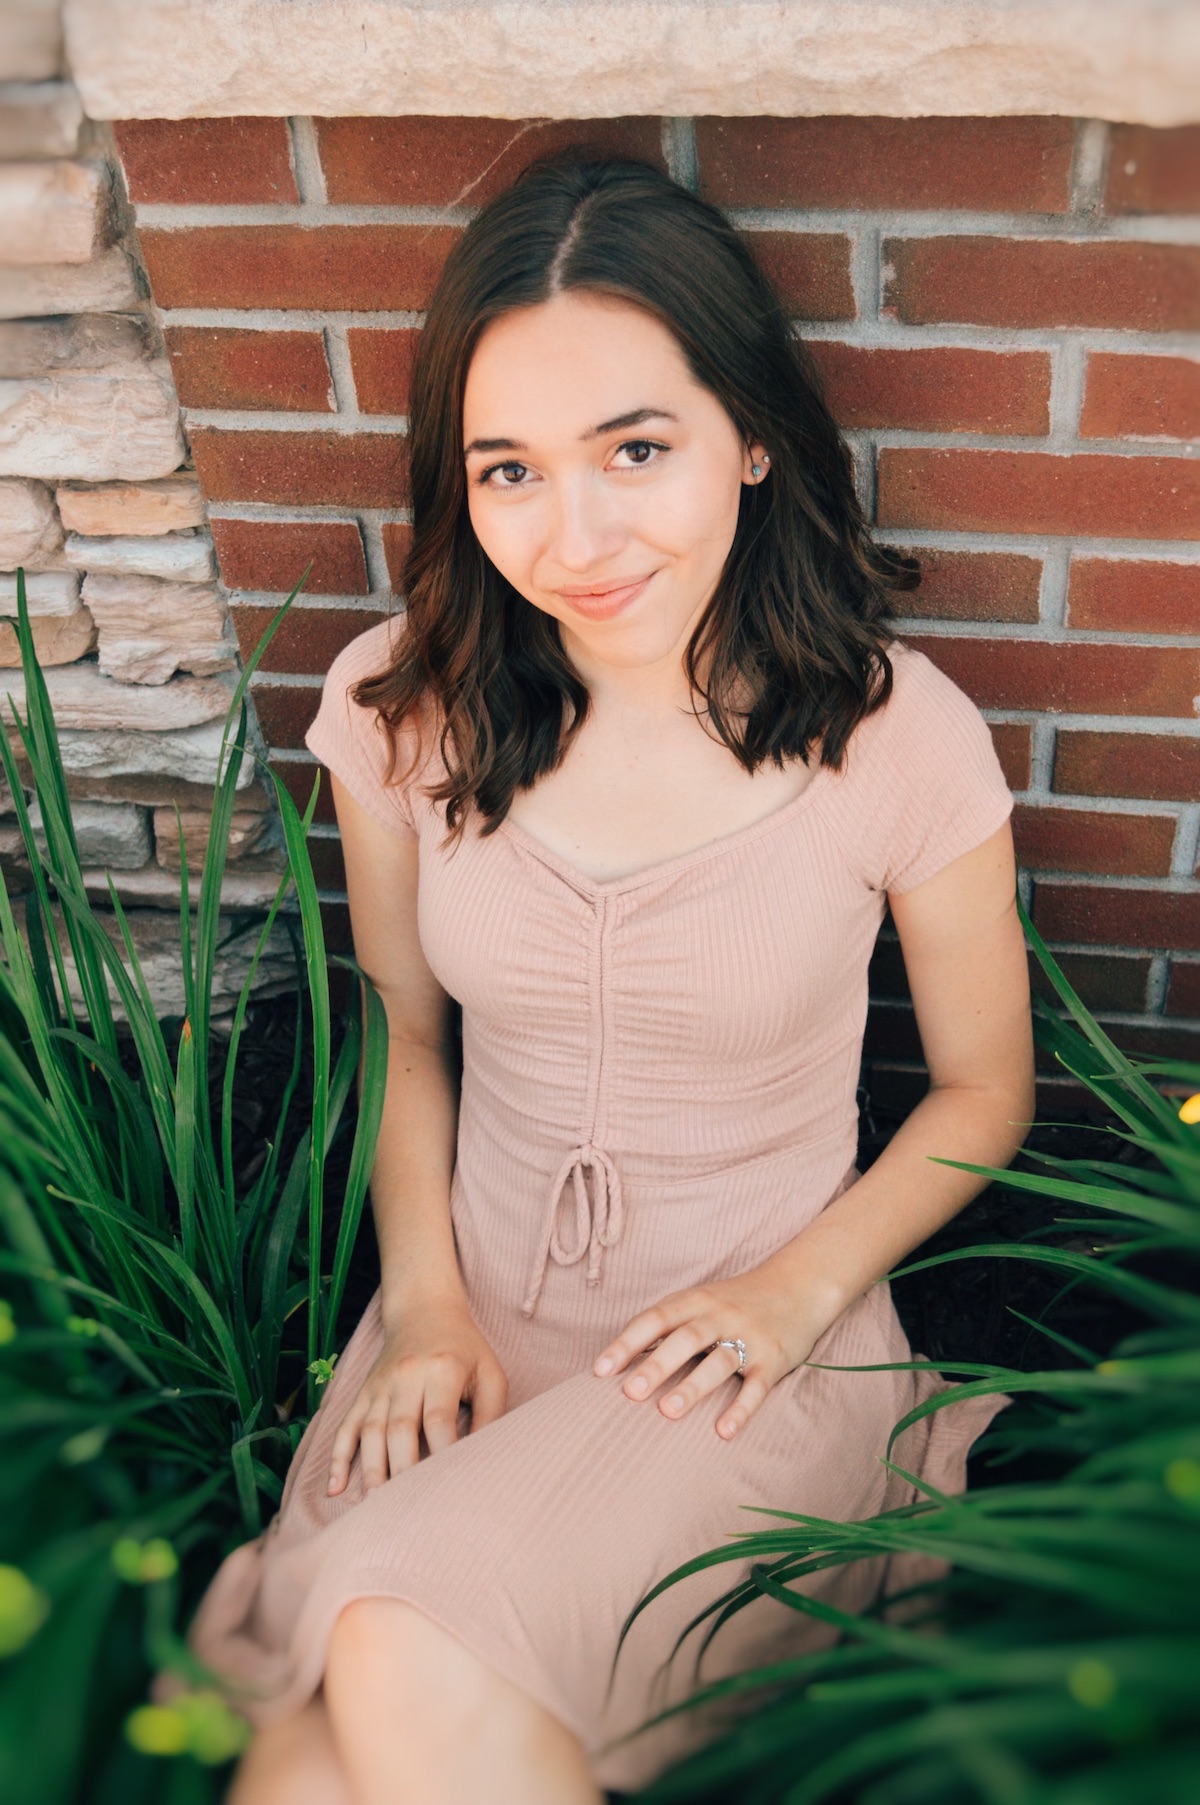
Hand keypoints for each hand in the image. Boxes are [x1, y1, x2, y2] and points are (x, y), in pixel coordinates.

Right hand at [327, 1296, 508, 1494]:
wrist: (424, 1308)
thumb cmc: (465, 1348)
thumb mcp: (490, 1372)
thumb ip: (492, 1414)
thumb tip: (485, 1458)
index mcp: (442, 1370)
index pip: (438, 1420)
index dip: (442, 1455)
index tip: (450, 1487)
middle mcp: (406, 1377)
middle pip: (399, 1429)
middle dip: (403, 1471)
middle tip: (409, 1509)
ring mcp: (380, 1385)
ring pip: (370, 1431)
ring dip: (371, 1469)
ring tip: (376, 1505)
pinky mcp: (364, 1392)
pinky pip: (346, 1426)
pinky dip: (338, 1457)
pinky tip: (335, 1487)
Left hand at [592, 1268, 828, 1439]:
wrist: (801, 1286)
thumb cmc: (738, 1300)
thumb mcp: (702, 1300)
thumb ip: (669, 1323)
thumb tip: (623, 1358)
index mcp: (697, 1300)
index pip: (655, 1319)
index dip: (627, 1344)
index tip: (600, 1370)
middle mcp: (721, 1316)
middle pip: (685, 1339)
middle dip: (656, 1365)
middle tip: (628, 1393)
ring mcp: (749, 1337)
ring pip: (719, 1361)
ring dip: (693, 1387)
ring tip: (667, 1412)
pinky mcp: (774, 1360)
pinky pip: (757, 1386)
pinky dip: (741, 1409)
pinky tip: (723, 1432)